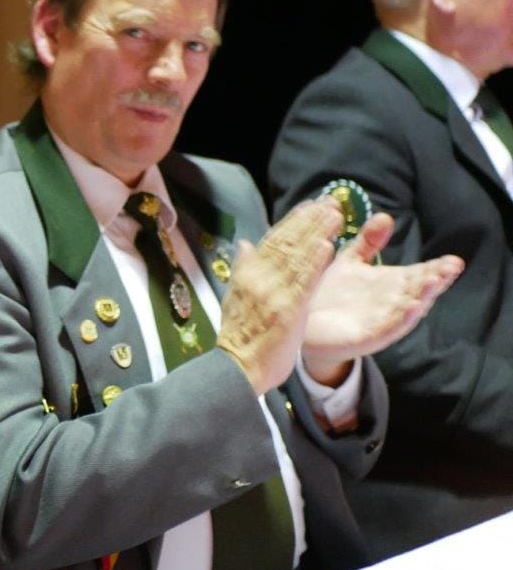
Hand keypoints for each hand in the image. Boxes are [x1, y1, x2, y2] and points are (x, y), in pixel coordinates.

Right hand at [217, 200, 342, 394]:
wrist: (236, 368)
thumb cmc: (240, 337)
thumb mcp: (235, 298)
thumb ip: (243, 269)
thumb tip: (244, 243)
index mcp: (248, 275)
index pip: (272, 240)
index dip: (293, 221)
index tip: (310, 204)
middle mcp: (258, 279)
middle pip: (286, 243)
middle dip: (310, 220)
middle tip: (331, 202)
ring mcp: (272, 293)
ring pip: (296, 257)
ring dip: (316, 233)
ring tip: (335, 215)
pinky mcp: (287, 310)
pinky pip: (303, 283)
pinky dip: (314, 263)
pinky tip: (327, 246)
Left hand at [302, 212, 463, 384]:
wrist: (305, 327)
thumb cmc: (333, 294)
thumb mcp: (351, 262)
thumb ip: (368, 242)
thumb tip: (385, 216)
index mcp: (393, 284)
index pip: (421, 273)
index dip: (438, 268)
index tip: (454, 260)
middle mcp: (392, 302)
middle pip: (419, 290)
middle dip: (436, 280)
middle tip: (451, 268)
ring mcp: (382, 321)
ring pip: (408, 310)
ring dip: (423, 297)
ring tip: (436, 283)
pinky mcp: (366, 338)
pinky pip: (387, 328)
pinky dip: (400, 319)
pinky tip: (412, 308)